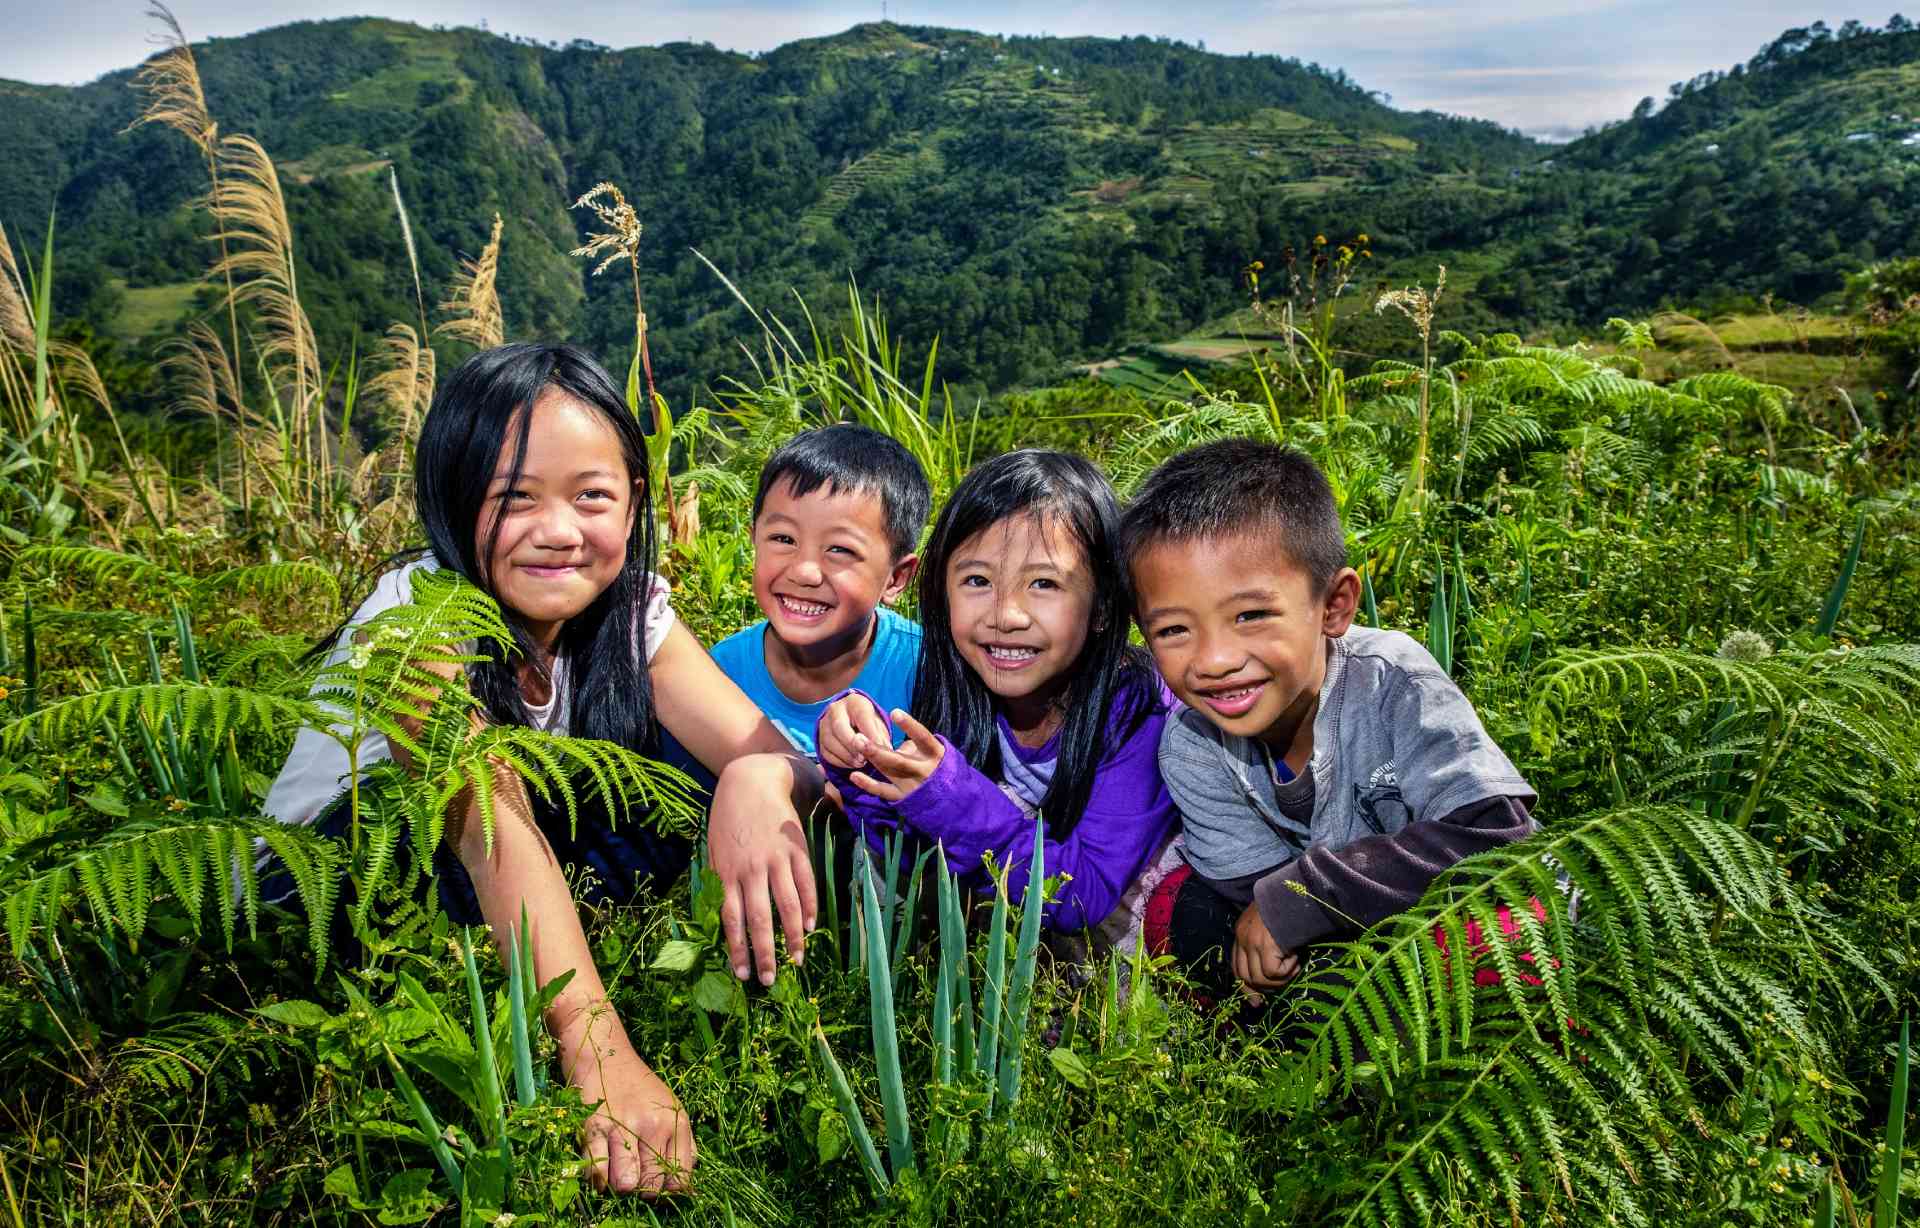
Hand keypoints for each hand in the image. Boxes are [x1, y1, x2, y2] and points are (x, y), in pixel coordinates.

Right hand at [572, 1037, 695, 1195]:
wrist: (604, 1055)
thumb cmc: (639, 1087)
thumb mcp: (672, 1108)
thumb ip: (683, 1144)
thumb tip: (684, 1185)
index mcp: (677, 1123)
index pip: (679, 1180)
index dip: (666, 1191)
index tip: (654, 1184)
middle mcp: (654, 1125)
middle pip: (651, 1186)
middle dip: (641, 1191)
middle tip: (633, 1177)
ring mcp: (623, 1126)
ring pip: (625, 1184)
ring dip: (618, 1186)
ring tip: (616, 1173)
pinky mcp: (593, 1126)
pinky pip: (596, 1173)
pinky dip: (597, 1179)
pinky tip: (600, 1170)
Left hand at [709, 753, 816, 984]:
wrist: (751, 780)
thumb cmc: (727, 818)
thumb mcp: (714, 849)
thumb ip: (720, 880)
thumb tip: (723, 913)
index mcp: (728, 872)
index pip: (733, 920)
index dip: (738, 949)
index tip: (743, 974)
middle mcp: (752, 870)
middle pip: (760, 920)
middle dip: (765, 954)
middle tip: (770, 981)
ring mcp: (776, 859)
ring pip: (787, 906)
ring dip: (792, 937)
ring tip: (796, 960)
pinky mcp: (796, 849)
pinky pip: (806, 883)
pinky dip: (809, 906)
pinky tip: (810, 926)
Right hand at [817, 693, 890, 770]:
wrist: (850, 721)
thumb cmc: (868, 722)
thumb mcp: (877, 724)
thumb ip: (880, 736)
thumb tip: (885, 750)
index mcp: (854, 701)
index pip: (861, 716)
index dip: (870, 733)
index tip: (878, 747)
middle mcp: (835, 709)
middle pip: (839, 727)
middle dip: (852, 745)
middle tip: (865, 758)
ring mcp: (824, 724)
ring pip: (830, 741)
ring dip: (846, 756)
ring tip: (861, 763)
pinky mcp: (819, 739)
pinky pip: (826, 753)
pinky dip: (839, 762)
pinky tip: (852, 764)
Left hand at [847, 710, 945, 802]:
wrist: (952, 798)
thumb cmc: (938, 766)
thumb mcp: (932, 751)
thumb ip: (912, 744)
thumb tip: (892, 740)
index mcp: (934, 755)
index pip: (922, 737)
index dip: (909, 725)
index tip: (894, 712)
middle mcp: (923, 771)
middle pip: (898, 760)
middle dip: (877, 750)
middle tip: (859, 737)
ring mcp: (913, 786)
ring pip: (889, 772)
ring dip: (871, 759)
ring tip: (856, 745)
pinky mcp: (904, 798)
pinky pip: (883, 791)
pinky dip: (868, 785)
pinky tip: (854, 775)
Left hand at [1232, 902, 1298, 1005]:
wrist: (1295, 891)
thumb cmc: (1288, 906)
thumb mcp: (1271, 924)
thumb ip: (1265, 943)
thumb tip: (1271, 972)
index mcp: (1241, 932)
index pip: (1236, 966)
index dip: (1246, 986)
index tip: (1255, 1001)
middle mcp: (1242, 937)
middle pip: (1244, 976)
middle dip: (1261, 989)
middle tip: (1280, 987)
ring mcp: (1251, 942)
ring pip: (1259, 979)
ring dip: (1279, 980)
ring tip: (1294, 966)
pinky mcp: (1264, 945)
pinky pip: (1273, 972)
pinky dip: (1288, 970)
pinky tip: (1296, 958)